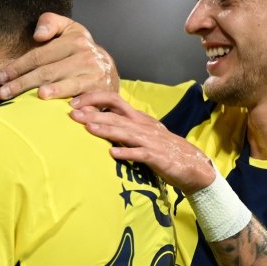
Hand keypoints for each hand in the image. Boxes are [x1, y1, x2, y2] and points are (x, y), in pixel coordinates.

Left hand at [0, 14, 117, 100]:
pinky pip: (86, 100)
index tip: (1, 76)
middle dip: (23, 83)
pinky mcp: (102, 92)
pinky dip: (76, 105)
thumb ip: (50, 23)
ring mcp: (95, 75)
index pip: (39, 56)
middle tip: (4, 92)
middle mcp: (86, 57)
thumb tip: (37, 36)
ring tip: (35, 97)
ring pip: (67, 86)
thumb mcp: (68, 29)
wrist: (108, 69)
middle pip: (48, 72)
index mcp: (74, 41)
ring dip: (51, 92)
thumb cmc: (79, 49)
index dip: (18, 66)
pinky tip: (65, 109)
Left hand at [69, 91, 214, 191]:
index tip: (74, 104)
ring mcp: (151, 141)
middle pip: (116, 115)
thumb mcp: (142, 134)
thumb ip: (122, 127)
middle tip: (72, 115)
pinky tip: (112, 153)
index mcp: (138, 118)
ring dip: (107, 130)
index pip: (114, 100)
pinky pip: (140, 154)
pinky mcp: (157, 157)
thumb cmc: (162, 149)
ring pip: (126, 132)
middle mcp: (143, 126)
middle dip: (93, 114)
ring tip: (88, 128)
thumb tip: (95, 121)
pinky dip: (126, 153)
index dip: (94, 99)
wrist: (193, 166)